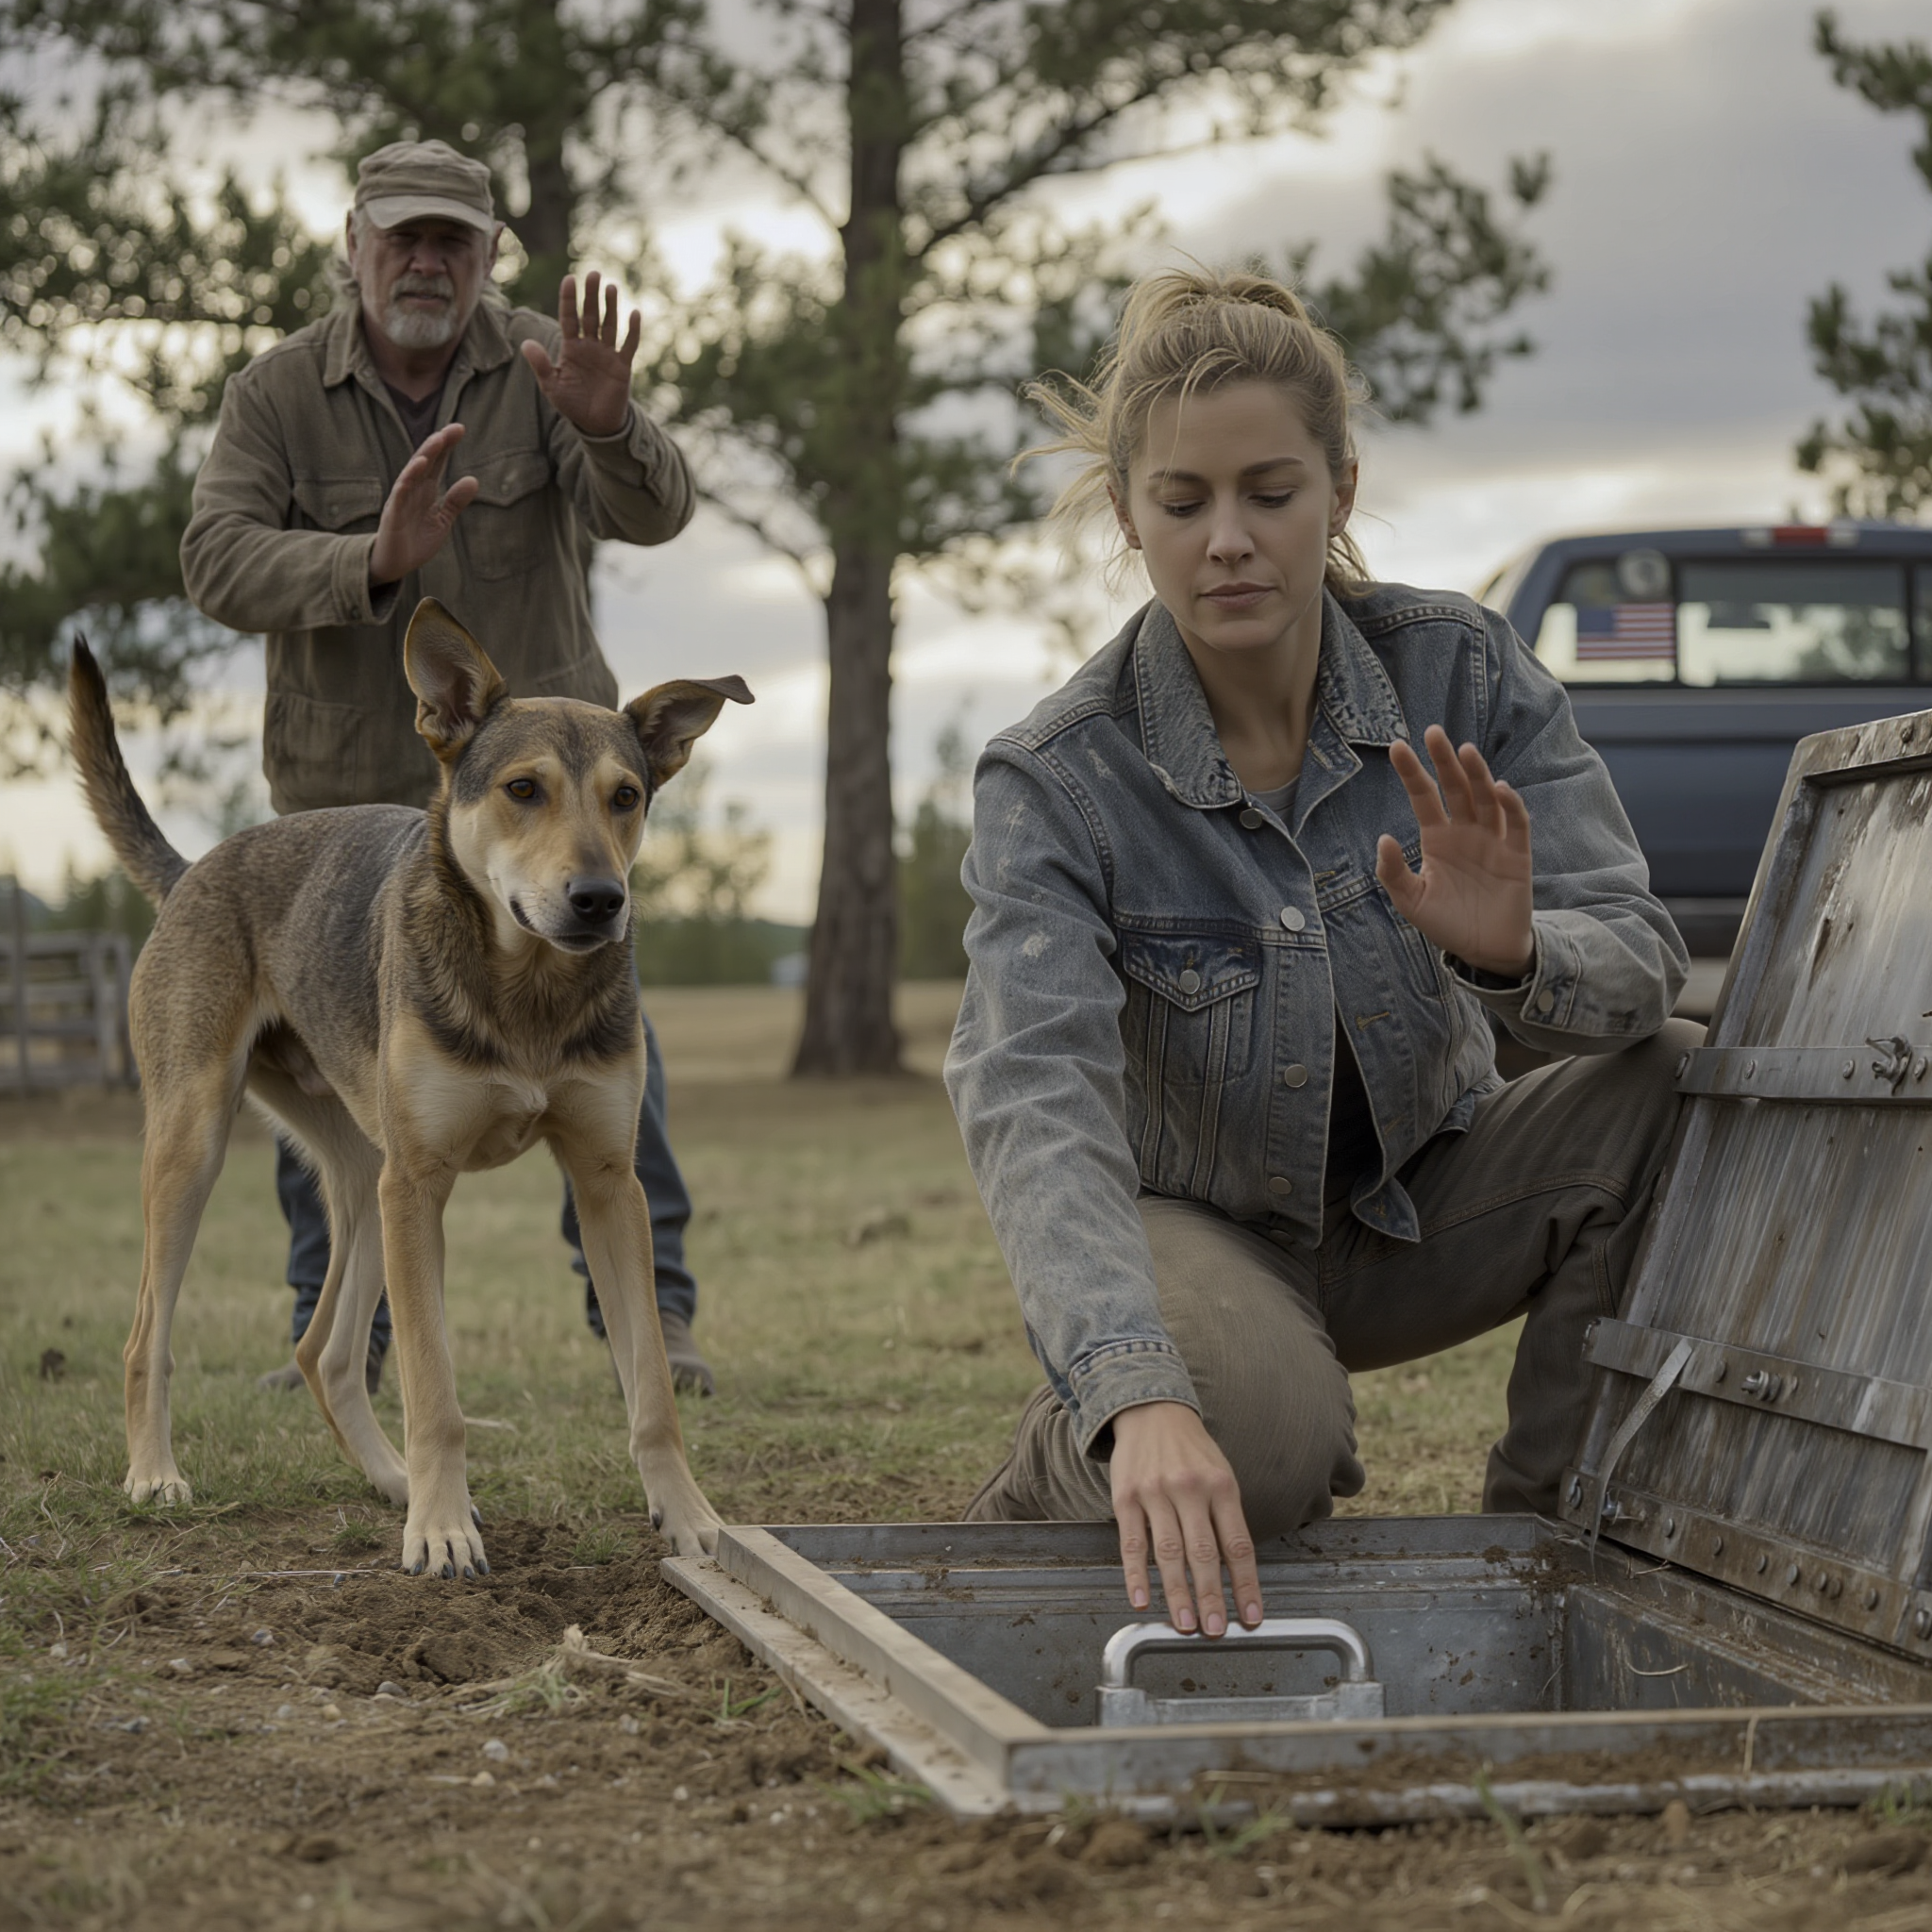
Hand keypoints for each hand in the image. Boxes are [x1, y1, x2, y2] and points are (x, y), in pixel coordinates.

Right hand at [369, 422, 478, 587]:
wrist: (396, 564)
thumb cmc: (416, 540)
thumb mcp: (442, 520)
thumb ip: (455, 501)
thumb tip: (474, 479)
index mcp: (426, 490)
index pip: (437, 463)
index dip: (447, 446)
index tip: (460, 428)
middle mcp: (413, 490)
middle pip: (426, 462)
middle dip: (438, 444)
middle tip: (453, 429)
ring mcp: (401, 500)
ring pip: (413, 473)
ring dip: (425, 455)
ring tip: (437, 440)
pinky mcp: (393, 514)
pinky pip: (400, 493)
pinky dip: (408, 479)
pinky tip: (418, 466)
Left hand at [519, 270, 640, 437]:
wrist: (595, 424)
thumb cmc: (572, 404)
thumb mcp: (552, 386)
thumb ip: (541, 364)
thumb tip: (526, 344)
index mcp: (571, 347)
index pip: (569, 318)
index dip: (569, 299)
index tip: (569, 279)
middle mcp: (590, 346)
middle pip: (590, 315)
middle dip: (591, 295)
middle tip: (593, 273)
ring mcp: (607, 354)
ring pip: (609, 325)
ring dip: (611, 307)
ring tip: (611, 287)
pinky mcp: (622, 366)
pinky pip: (629, 345)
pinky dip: (633, 330)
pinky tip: (634, 313)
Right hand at [1110, 1402, 1263, 1635]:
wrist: (1151, 1410)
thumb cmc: (1192, 1452)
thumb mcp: (1220, 1474)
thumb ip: (1226, 1518)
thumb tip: (1235, 1574)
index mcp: (1221, 1486)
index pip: (1237, 1544)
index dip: (1245, 1585)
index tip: (1251, 1617)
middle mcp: (1189, 1489)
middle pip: (1203, 1552)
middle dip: (1210, 1596)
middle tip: (1216, 1630)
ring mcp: (1155, 1493)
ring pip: (1168, 1552)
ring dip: (1177, 1593)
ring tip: (1185, 1625)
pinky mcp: (1126, 1497)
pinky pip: (1131, 1542)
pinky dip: (1135, 1575)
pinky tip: (1141, 1600)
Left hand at [1376, 723, 1534, 978]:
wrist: (1484, 951)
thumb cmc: (1446, 923)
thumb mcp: (1411, 901)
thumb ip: (1393, 873)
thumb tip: (1382, 838)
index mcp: (1437, 837)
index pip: (1424, 796)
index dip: (1412, 771)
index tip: (1396, 745)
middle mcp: (1465, 831)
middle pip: (1456, 787)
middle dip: (1445, 760)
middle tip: (1433, 732)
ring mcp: (1493, 840)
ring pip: (1485, 799)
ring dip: (1478, 774)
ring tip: (1466, 752)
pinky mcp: (1517, 855)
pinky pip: (1516, 825)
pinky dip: (1511, 806)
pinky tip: (1500, 789)